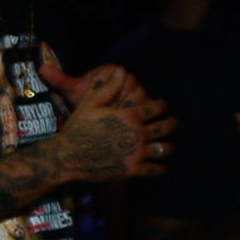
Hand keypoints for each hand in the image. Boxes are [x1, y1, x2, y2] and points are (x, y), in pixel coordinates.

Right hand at [44, 60, 173, 182]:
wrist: (66, 158)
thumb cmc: (77, 130)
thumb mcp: (89, 105)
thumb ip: (107, 88)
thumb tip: (121, 70)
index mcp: (129, 116)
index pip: (156, 107)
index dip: (161, 105)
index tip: (161, 106)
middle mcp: (137, 133)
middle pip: (166, 127)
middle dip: (171, 124)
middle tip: (172, 123)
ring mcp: (136, 153)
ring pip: (165, 148)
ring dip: (168, 146)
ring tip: (167, 145)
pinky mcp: (132, 170)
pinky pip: (155, 169)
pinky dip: (160, 168)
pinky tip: (159, 166)